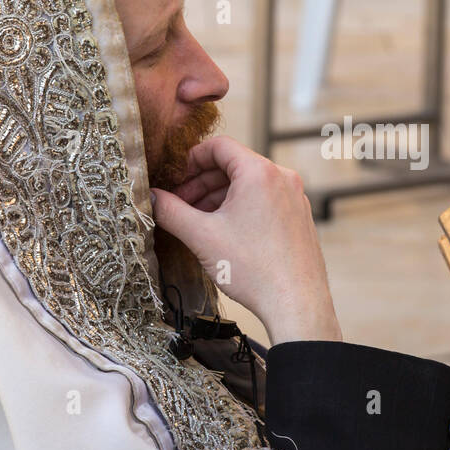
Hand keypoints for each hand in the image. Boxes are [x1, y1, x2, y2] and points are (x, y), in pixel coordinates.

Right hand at [150, 136, 342, 344]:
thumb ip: (171, 211)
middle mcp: (282, 178)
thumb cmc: (254, 269)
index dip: (191, 159)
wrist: (296, 303)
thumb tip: (151, 198)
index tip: (175, 179)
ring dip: (220, 197)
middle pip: (234, 165)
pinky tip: (225, 232)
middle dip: (202, 182)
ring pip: (249, 184)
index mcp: (259, 173)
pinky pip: (265, 200)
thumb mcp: (201, 237)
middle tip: (180, 204)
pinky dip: (241, 208)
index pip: (219, 146)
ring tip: (198, 221)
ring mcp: (295, 197)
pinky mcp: (299, 217)